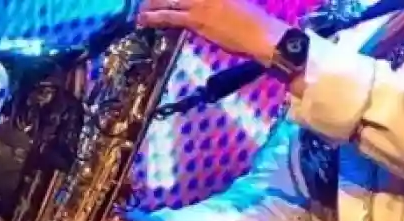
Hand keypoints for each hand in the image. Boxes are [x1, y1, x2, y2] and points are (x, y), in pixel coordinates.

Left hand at [135, 0, 286, 64]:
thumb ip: (219, 2)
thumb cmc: (254, 20)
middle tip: (146, 2)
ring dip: (152, 4)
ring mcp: (201, 4)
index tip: (158, 0)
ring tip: (141, 9)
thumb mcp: (236, 1)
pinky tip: (146, 18)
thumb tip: (206, 9)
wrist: (262, 34)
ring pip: (169, 0)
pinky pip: (171, 16)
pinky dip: (156, 16)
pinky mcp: (197, 20)